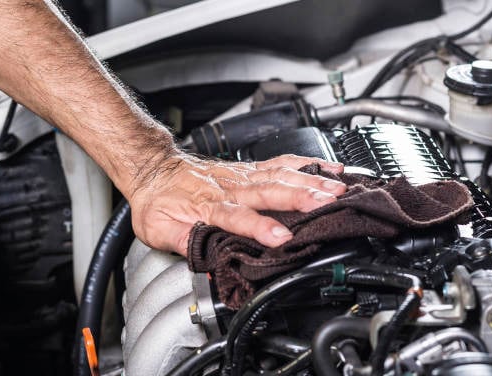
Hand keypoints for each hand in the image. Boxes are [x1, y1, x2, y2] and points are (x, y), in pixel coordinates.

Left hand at [127, 153, 346, 255]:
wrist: (154, 168)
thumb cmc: (158, 201)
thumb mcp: (158, 229)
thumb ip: (183, 243)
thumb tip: (205, 261)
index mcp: (209, 205)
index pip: (237, 217)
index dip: (259, 227)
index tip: (281, 238)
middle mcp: (231, 187)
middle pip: (269, 191)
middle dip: (300, 197)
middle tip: (328, 203)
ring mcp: (243, 175)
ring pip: (281, 175)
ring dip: (311, 181)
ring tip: (338, 187)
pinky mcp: (251, 169)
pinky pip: (283, 163)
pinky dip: (308, 164)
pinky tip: (331, 167)